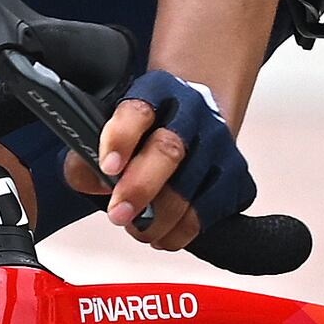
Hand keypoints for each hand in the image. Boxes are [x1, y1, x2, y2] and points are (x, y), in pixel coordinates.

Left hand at [77, 67, 251, 250]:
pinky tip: (162, 231)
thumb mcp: (112, 125)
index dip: (120, 139)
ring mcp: (219, 144)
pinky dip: (181, 232)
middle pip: (169, 151)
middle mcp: (193, 112)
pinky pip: (209, 214)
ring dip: (157, 220)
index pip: (137, 111)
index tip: (108, 167)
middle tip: (118, 214)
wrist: (196, 117)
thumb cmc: (149, 127)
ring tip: (136, 228)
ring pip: (190, 190)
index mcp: (157, 91)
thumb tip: (94, 184)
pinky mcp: (236, 175)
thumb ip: (88, 155)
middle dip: (140, 189)